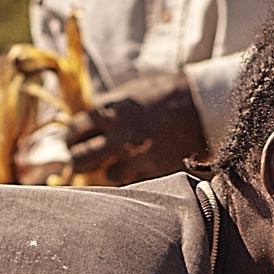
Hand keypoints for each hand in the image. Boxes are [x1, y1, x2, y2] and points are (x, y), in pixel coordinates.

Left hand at [67, 72, 205, 183]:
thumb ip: (106, 106)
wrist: (202, 104)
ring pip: (107, 175)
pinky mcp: (155, 168)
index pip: (74, 130)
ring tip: (115, 166)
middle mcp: (120, 133)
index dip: (71, 139)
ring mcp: (138, 153)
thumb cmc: (164, 94)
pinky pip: (133, 182)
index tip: (72, 143)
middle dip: (78, 162)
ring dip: (109, 172)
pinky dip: (132, 178)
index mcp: (111, 110)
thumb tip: (84, 118)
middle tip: (80, 163)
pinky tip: (136, 169)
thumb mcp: (130, 91)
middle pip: (81, 158)